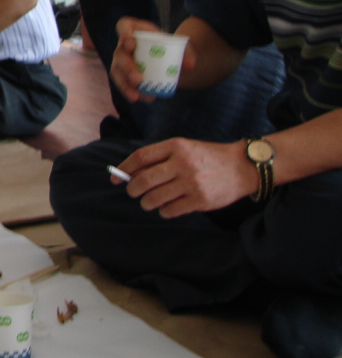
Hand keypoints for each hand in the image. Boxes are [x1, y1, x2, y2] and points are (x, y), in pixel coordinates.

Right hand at [110, 17, 196, 102]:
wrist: (169, 59)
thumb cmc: (172, 47)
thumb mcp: (182, 47)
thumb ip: (188, 53)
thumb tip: (189, 65)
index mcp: (136, 30)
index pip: (124, 25)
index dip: (123, 32)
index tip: (131, 42)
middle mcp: (124, 44)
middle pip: (120, 52)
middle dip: (127, 66)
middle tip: (139, 79)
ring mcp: (122, 59)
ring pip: (117, 70)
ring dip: (124, 83)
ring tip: (136, 95)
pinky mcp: (123, 73)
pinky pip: (122, 82)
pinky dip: (129, 91)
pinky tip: (139, 98)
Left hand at [117, 138, 258, 217]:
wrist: (242, 166)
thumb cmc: (207, 157)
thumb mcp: (184, 148)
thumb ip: (160, 158)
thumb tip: (131, 173)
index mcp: (176, 146)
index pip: (141, 157)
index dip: (124, 168)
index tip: (115, 177)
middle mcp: (183, 163)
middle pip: (145, 180)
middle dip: (133, 189)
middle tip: (132, 192)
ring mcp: (192, 183)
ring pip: (155, 198)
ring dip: (147, 202)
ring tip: (149, 202)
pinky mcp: (201, 200)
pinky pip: (171, 210)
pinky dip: (164, 211)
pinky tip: (166, 208)